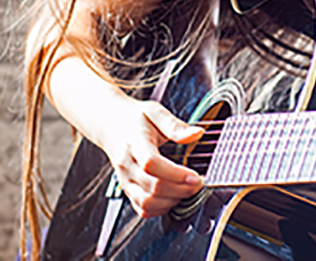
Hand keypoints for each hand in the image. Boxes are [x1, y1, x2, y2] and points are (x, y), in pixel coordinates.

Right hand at [101, 99, 204, 218]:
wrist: (110, 125)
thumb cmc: (135, 119)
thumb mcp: (156, 113)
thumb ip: (175, 125)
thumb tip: (197, 134)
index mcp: (134, 143)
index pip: (151, 164)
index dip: (176, 174)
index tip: (196, 176)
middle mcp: (126, 165)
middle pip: (152, 187)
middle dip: (181, 189)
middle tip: (199, 183)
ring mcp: (125, 180)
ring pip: (147, 202)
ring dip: (172, 201)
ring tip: (189, 190)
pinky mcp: (126, 190)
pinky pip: (142, 208)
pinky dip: (161, 208)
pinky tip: (174, 197)